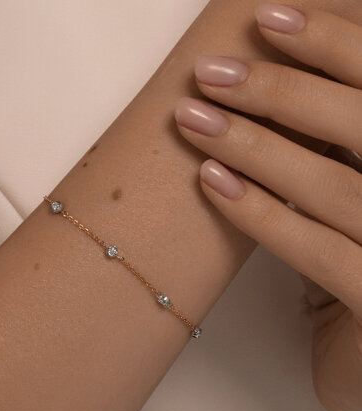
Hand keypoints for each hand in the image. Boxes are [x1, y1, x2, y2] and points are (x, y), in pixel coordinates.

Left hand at [174, 2, 361, 410]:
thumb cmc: (359, 257)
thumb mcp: (351, 193)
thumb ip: (334, 144)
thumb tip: (278, 78)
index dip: (333, 42)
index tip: (266, 16)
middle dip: (281, 90)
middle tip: (209, 72)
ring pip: (335, 188)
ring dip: (255, 148)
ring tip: (192, 119)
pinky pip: (319, 255)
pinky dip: (262, 215)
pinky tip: (211, 182)